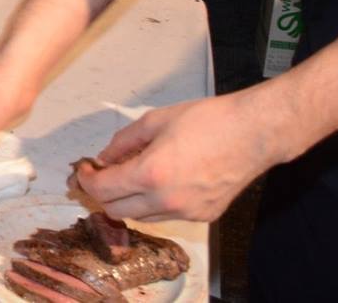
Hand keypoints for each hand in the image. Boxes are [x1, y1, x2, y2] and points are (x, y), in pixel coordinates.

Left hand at [73, 92, 285, 222]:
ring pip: (140, 217)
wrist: (253, 133)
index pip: (103, 189)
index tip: (84, 170)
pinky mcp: (203, 216)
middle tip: (101, 175)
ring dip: (127, 201)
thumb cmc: (210, 121)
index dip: (86, 180)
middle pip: (116, 210)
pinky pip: (166, 216)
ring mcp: (186, 212)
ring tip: (129, 176)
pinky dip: (154, 204)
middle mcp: (166, 200)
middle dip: (102, 193)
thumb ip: (123, 142)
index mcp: (151, 174)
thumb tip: (104, 157)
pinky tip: (159, 182)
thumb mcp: (155, 121)